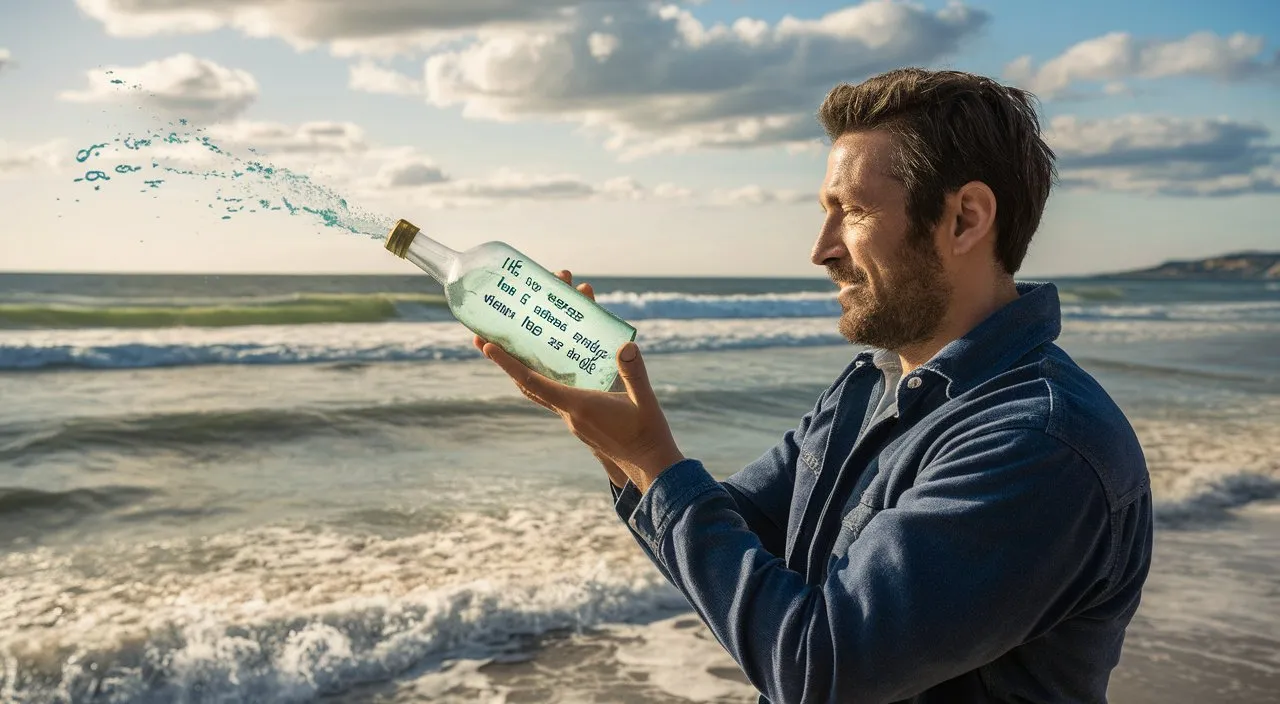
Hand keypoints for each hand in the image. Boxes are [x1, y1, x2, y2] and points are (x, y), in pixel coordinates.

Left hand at [473, 270, 683, 493]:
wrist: (650, 466)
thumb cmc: (648, 434)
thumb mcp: (644, 400)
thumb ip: (634, 373)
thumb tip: (627, 346)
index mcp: (578, 406)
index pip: (534, 382)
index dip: (508, 363)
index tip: (487, 346)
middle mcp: (569, 413)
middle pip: (527, 385)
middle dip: (505, 363)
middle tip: (483, 341)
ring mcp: (573, 419)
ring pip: (539, 391)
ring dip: (522, 370)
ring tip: (509, 349)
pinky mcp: (581, 422)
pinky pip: (554, 396)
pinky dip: (544, 379)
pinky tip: (552, 365)